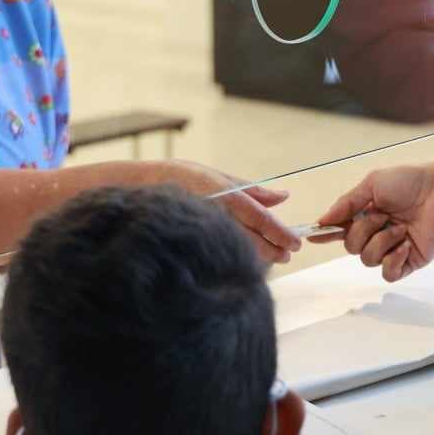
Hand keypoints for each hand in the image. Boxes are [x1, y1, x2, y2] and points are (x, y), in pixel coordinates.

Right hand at [158, 160, 297, 264]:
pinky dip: (238, 258)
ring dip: (259, 258)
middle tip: (286, 254)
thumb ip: (252, 190)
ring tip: (271, 258)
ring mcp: (205, 230)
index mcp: (226, 195)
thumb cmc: (181, 177)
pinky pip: (222, 256)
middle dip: (274, 250)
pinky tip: (244, 259)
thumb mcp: (219, 176)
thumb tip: (283, 197)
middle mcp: (217, 214)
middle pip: (254, 241)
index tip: (295, 244)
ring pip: (240, 252)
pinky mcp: (194, 243)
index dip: (280, 233)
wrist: (138, 188)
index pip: (261, 219)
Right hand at [317, 163, 433, 282]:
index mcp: (365, 215)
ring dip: (382, 242)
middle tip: (383, 216)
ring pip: (368, 260)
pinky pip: (389, 273)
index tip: (312, 237)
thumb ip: (346, 204)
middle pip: (351, 247)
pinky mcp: (408, 262)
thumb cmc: (408, 182)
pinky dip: (394, 259)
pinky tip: (405, 245)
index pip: (340, 230)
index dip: (326, 234)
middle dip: (364, 232)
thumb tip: (322, 221)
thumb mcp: (372, 185)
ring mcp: (391, 249)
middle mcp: (376, 234)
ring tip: (401, 228)